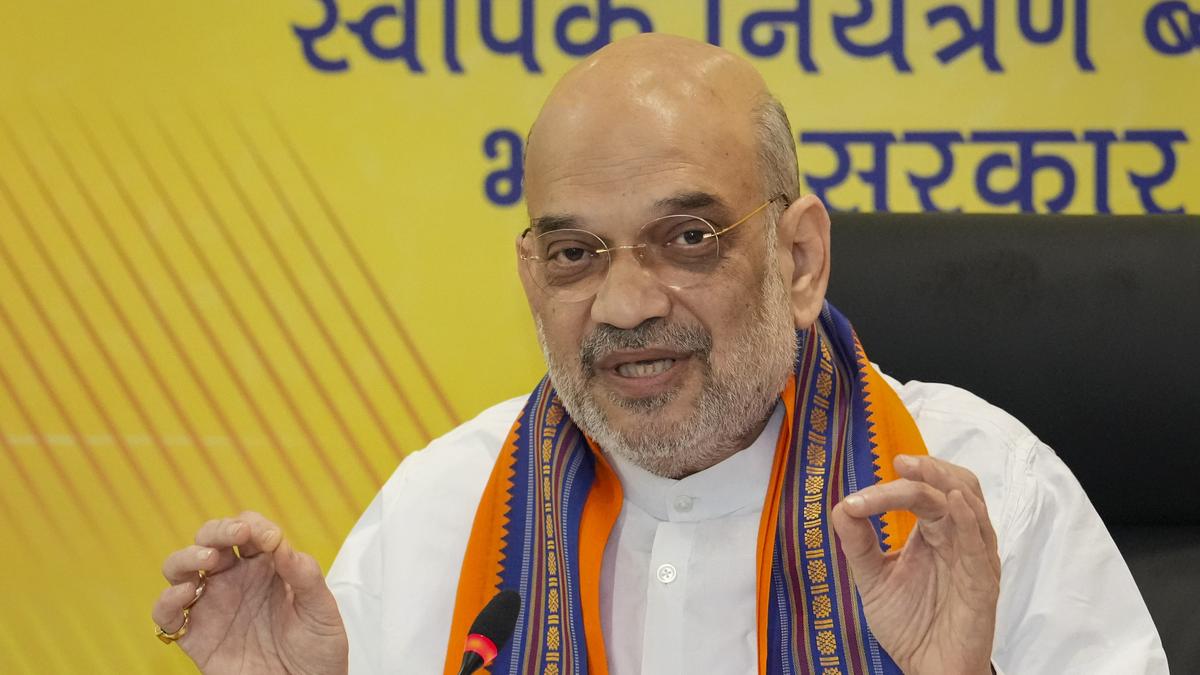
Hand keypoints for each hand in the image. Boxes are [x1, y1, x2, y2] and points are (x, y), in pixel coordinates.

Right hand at [152, 511, 347, 674]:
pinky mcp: (196, 636)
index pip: (249, 529)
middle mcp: (235, 580)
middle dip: (218, 530)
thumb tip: (279, 543)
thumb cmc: (318, 647)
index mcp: (266, 566)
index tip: (269, 539)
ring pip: (181, 568)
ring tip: (208, 559)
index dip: (254, 526)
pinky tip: (186, 593)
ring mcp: (213, 605)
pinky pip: (167, 614)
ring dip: (187, 556)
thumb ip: (304, 574)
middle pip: (210, 539)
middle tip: (235, 535)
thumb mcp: (321, 608)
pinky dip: (166, 600)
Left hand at [830, 455, 999, 674]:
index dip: (891, 488)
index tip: (857, 500)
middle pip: (950, 487)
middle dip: (926, 470)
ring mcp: (973, 559)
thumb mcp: (873, 578)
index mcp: (934, 533)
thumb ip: (858, 543)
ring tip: (917, 470)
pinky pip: (980, 546)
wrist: (927, 668)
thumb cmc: (910, 624)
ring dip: (944, 482)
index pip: (920, 494)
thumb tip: (841, 506)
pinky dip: (969, 520)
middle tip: (899, 462)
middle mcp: (957, 539)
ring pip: (971, 506)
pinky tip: (952, 503)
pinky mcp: (983, 584)